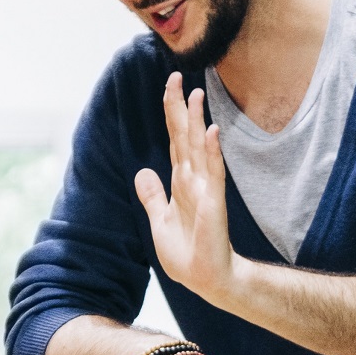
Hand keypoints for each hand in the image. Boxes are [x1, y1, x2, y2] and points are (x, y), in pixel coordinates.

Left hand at [134, 74, 238, 303]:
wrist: (206, 278)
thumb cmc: (186, 252)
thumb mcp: (160, 220)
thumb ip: (152, 195)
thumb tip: (142, 172)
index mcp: (180, 181)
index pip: (175, 139)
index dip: (171, 113)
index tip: (170, 85)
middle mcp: (193, 179)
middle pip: (184, 136)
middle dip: (180, 107)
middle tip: (177, 76)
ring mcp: (205, 189)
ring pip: (198, 148)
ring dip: (197, 121)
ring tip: (196, 94)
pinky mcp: (213, 203)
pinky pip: (213, 173)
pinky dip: (211, 152)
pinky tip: (211, 132)